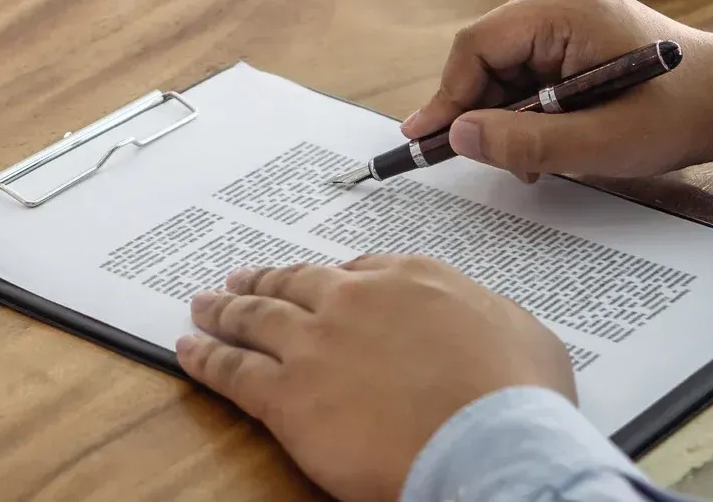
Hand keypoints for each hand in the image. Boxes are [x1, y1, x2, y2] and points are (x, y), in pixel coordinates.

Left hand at [177, 256, 574, 501]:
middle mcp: (355, 299)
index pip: (361, 268)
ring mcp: (315, 344)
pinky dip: (205, 358)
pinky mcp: (288, 395)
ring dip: (224, 310)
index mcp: (412, 279)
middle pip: (296, 282)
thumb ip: (487, 317)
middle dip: (266, 279)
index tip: (322, 282)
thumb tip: (480, 324)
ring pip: (255, 317)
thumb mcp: (524, 334)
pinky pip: (232, 371)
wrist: (488, 443)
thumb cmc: (516, 398)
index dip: (335, 279)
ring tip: (203, 305)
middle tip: (241, 279)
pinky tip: (188, 351)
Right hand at [403, 0, 712, 181]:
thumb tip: (458, 136)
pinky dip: (526, 105)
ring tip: (533, 159)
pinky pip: (525, 65)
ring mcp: (563, 7)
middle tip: (493, 161)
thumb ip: (524, 140)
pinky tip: (547, 138)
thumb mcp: (599, 142)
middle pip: (484, 56)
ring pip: (501, 64)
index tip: (426, 140)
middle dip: (483, 112)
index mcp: (561, 8)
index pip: (475, 47)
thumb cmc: (677, 114)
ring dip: (507, 114)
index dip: (448, 97)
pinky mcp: (570, 26)